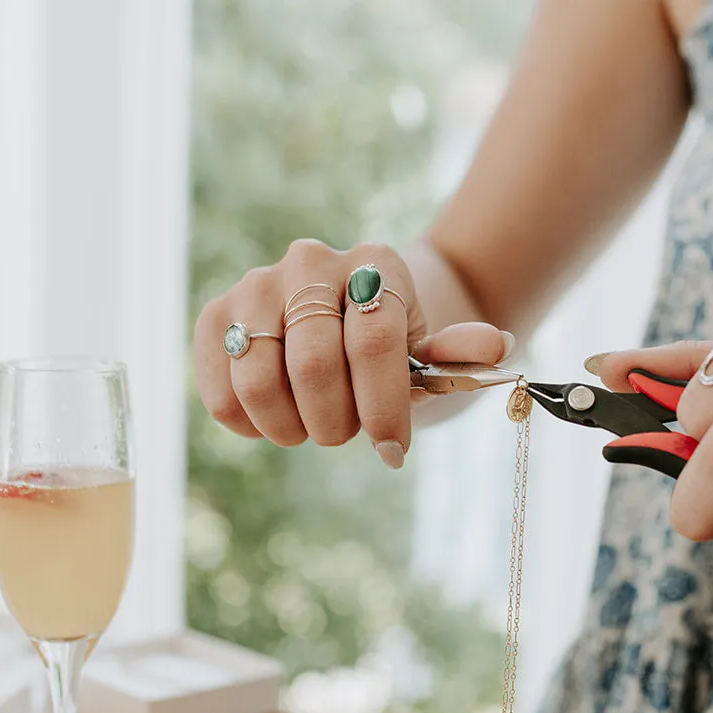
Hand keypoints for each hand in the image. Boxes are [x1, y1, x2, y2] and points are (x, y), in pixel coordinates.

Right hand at [194, 239, 510, 465]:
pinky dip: (246, 422)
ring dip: (290, 428)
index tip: (392, 450)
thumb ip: (459, 354)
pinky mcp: (216, 314)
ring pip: (260, 380)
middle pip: (313, 364)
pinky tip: (272, 421)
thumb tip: (495, 344)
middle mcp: (310, 262)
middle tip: (346, 434)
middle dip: (335, 422)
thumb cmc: (394, 346)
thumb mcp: (433, 353)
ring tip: (309, 428)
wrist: (346, 313)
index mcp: (376, 264)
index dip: (381, 407)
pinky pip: (220, 388)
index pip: (372, 341)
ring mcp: (256, 284)